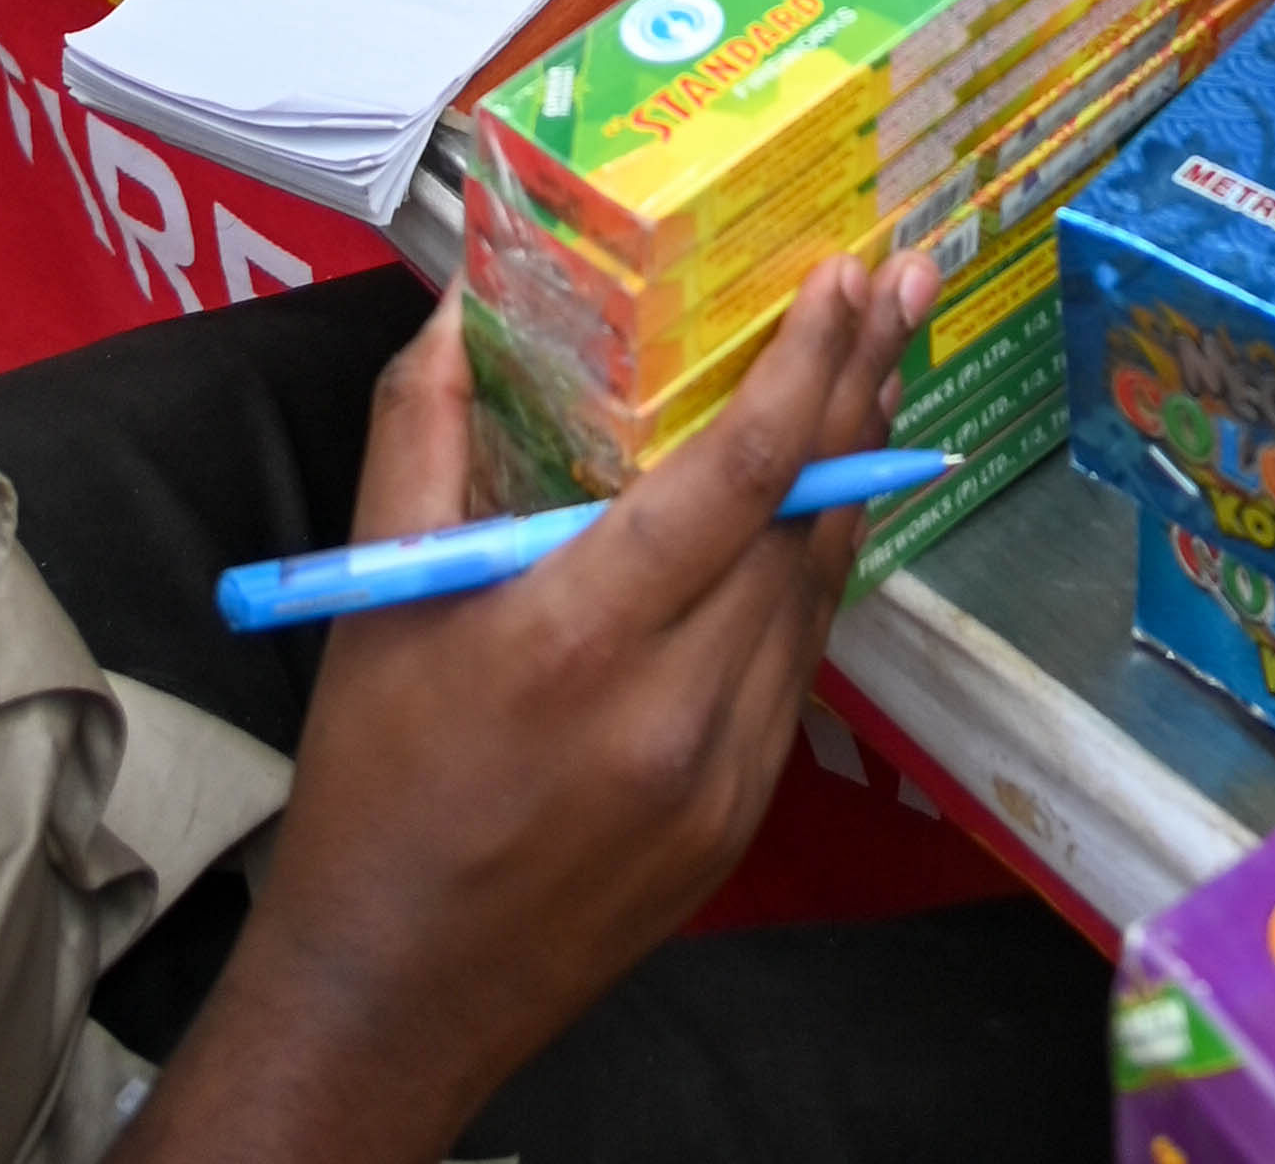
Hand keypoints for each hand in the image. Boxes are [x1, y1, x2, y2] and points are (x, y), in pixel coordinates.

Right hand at [140, 259, 923, 1163]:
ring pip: (818, 587)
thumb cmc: (372, 785)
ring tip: (875, 364)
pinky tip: (823, 500)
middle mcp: (672, 709)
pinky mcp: (742, 817)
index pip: (737, 479)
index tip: (843, 278)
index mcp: (577, 640)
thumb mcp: (378, 594)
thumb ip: (418, 431)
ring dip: (852, 467)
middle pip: (802, 517)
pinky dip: (816, 567)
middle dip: (857, 385)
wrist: (390, 997)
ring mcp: (723, 773)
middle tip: (902, 281)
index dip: (803, 369)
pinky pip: (800, 662)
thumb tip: (459, 298)